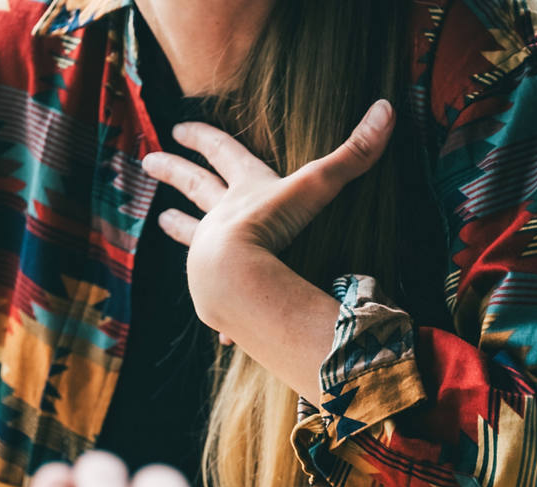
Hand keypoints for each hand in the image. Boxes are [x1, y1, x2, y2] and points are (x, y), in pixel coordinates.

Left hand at [139, 101, 394, 338]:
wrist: (233, 278)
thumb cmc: (269, 227)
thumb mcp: (314, 187)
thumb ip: (351, 155)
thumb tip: (387, 108)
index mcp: (243, 192)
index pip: (222, 154)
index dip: (204, 138)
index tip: (180, 127)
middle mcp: (221, 220)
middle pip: (193, 187)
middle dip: (173, 171)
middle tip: (149, 161)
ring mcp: (210, 255)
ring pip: (191, 234)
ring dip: (178, 226)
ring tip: (162, 220)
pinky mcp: (211, 292)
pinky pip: (214, 297)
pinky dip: (217, 305)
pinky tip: (219, 326)